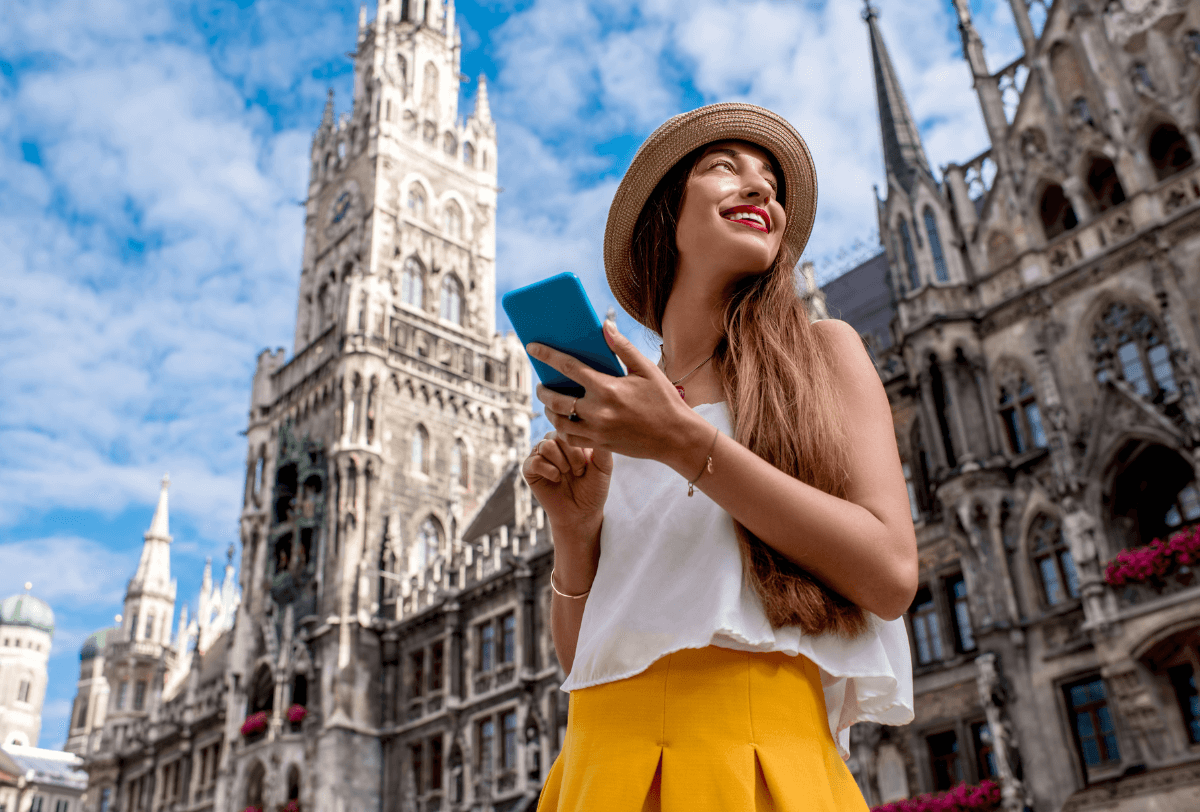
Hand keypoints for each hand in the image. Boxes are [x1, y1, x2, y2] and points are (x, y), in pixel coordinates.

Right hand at [521, 432, 612, 535]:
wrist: (581, 513)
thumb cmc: (593, 489)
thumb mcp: (604, 467)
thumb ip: (602, 448)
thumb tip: (597, 426)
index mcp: (570, 439)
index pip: (572, 428)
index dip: (581, 446)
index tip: (589, 464)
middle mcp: (554, 443)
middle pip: (558, 435)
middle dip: (573, 456)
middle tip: (579, 472)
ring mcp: (540, 454)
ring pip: (546, 446)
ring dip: (561, 463)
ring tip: (567, 475)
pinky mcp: (529, 468)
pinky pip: (535, 461)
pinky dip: (549, 471)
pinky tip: (557, 479)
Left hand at [527, 321, 704, 467]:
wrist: (676, 437)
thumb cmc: (664, 400)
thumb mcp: (646, 369)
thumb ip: (622, 347)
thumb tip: (605, 325)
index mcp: (607, 388)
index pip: (568, 367)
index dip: (546, 355)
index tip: (531, 347)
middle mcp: (598, 411)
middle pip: (555, 399)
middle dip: (543, 390)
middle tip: (541, 384)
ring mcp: (597, 431)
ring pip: (558, 422)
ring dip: (549, 411)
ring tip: (550, 403)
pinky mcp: (600, 445)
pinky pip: (570, 439)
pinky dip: (562, 429)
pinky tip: (564, 421)